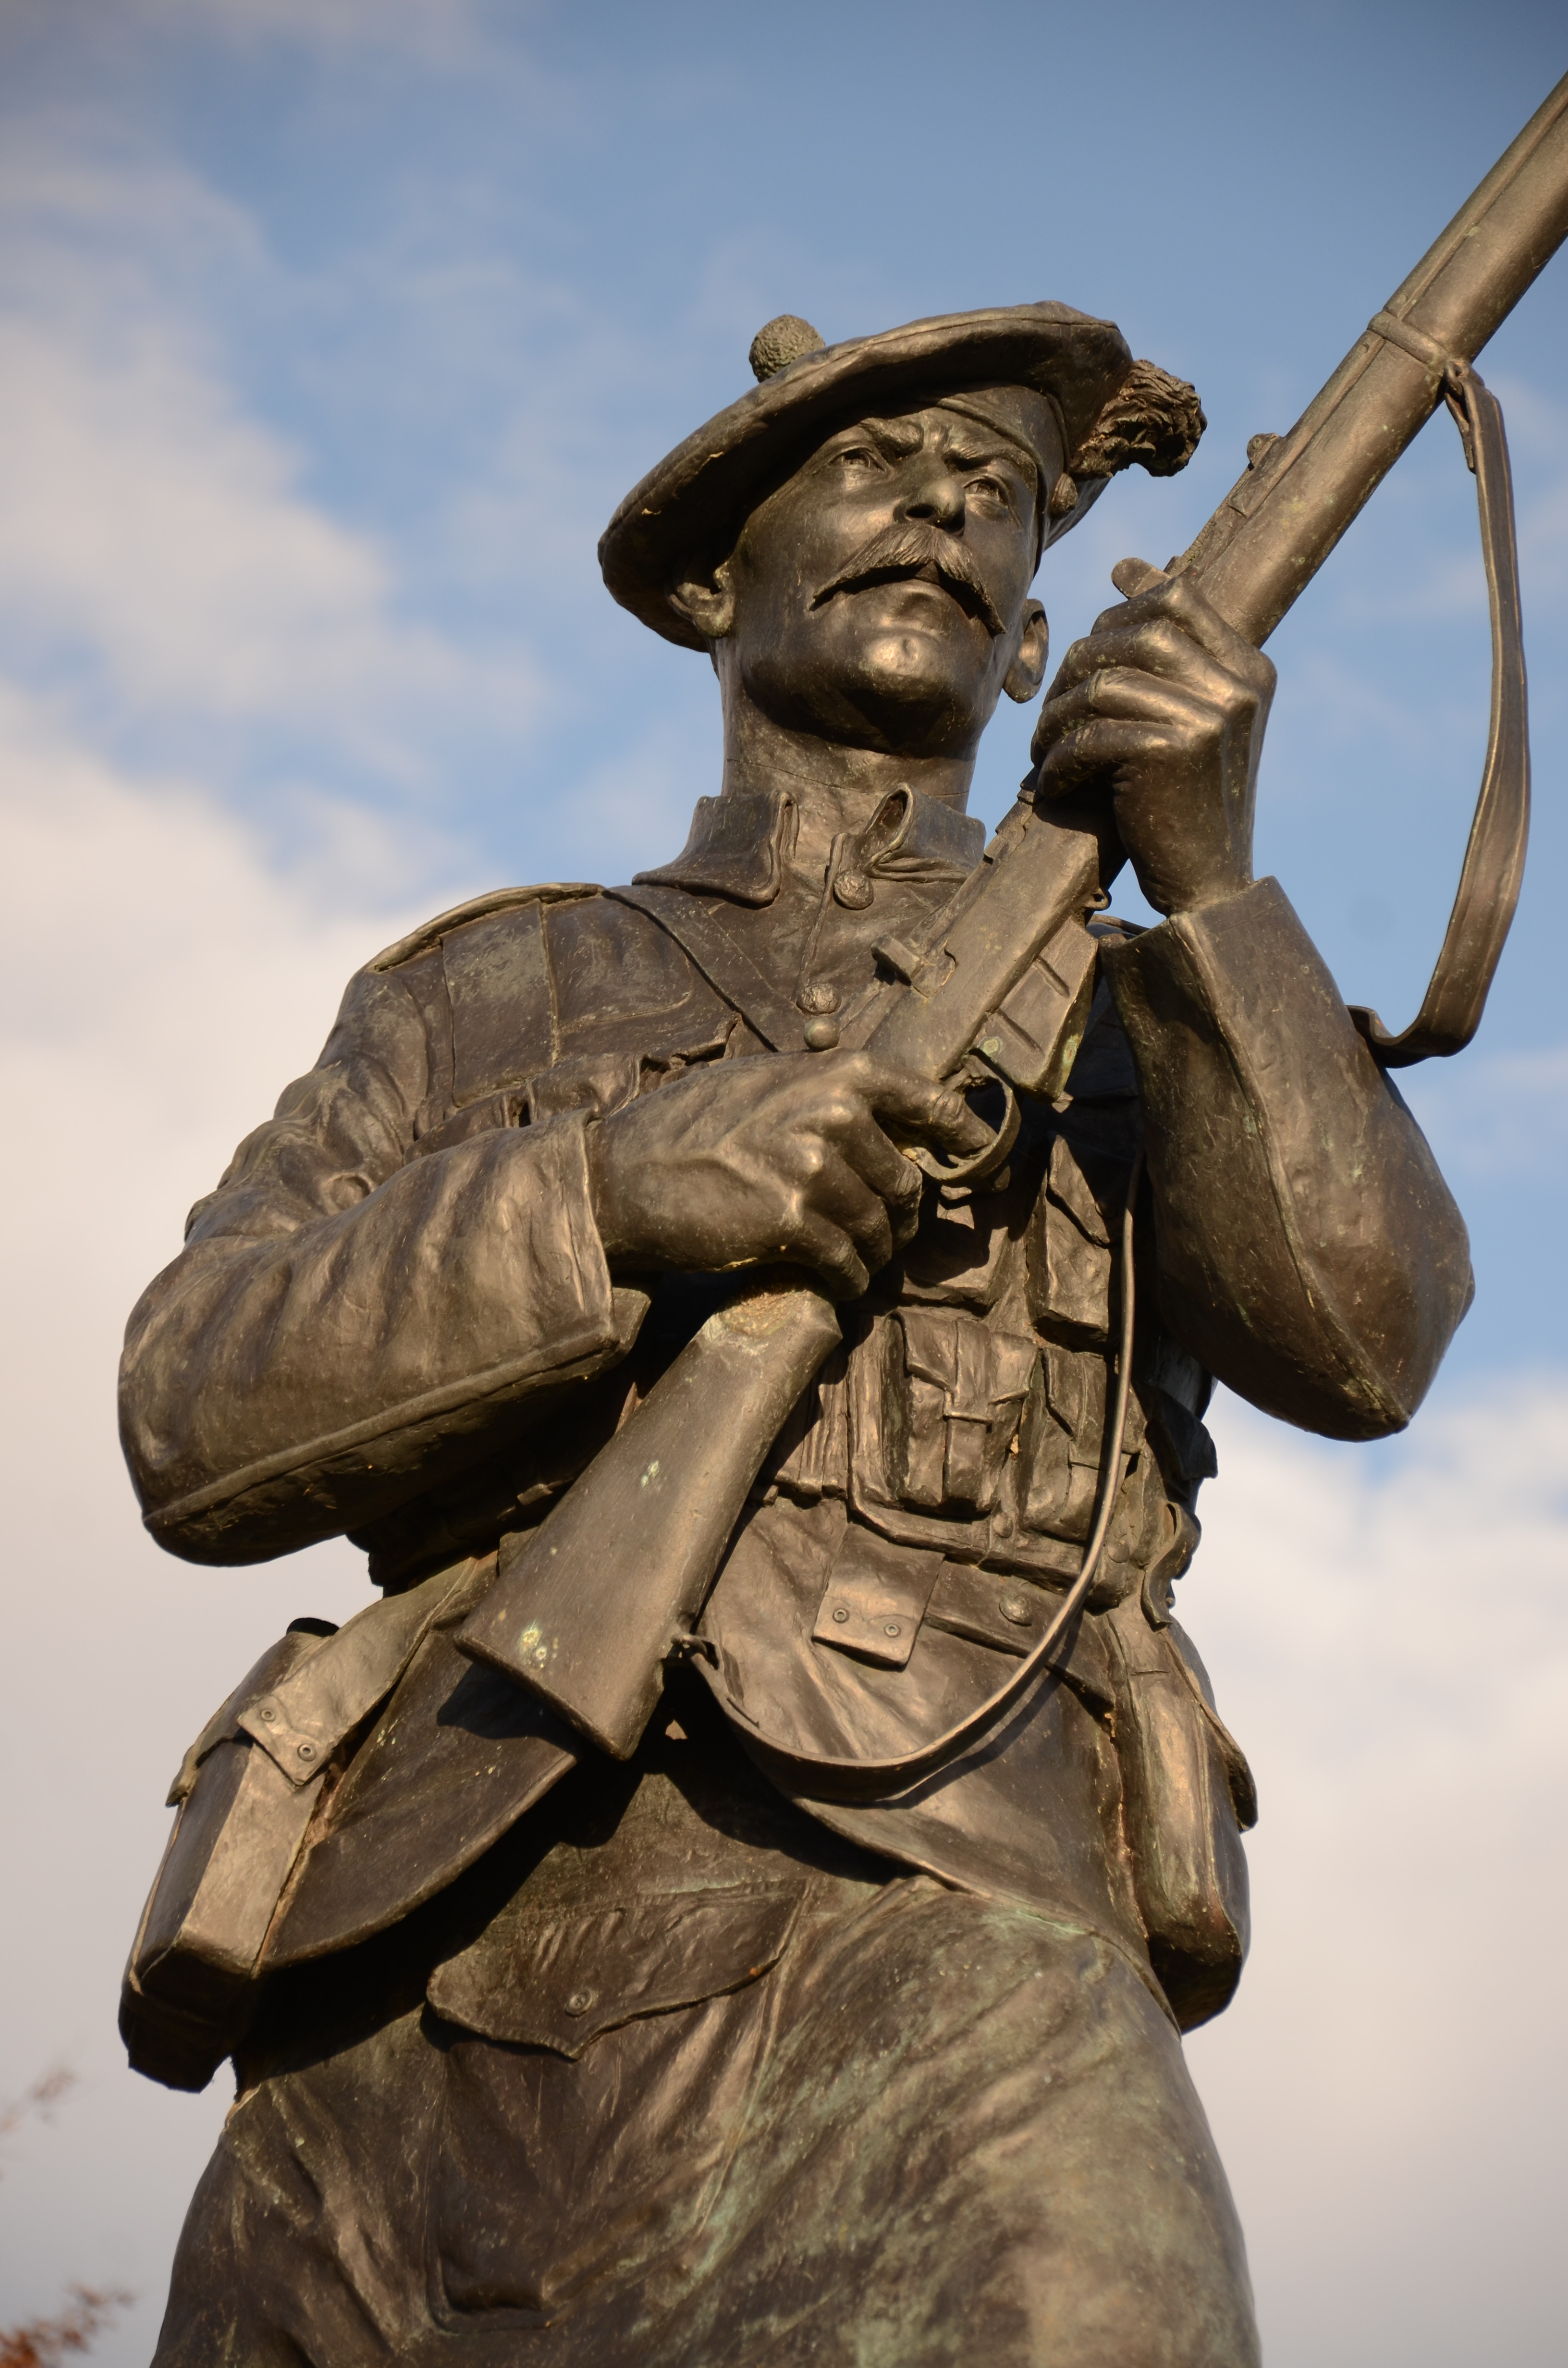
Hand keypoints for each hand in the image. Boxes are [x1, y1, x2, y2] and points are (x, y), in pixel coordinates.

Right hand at [586, 1051, 989, 1298]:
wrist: (626, 1174)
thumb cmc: (692, 1127)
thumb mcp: (765, 1083)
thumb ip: (826, 1092)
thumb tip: (889, 1116)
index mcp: (838, 1073)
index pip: (931, 1103)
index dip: (965, 1137)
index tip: (983, 1160)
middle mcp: (833, 1115)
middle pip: (907, 1183)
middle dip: (900, 1216)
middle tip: (884, 1232)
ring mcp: (813, 1169)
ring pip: (881, 1229)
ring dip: (875, 1254)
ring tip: (857, 1260)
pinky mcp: (792, 1223)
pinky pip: (849, 1263)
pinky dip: (850, 1281)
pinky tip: (838, 1283)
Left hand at [1030, 566, 1274, 916]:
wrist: (1207, 888)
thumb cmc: (1188, 807)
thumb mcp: (1194, 723)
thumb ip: (1171, 657)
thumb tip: (1128, 570)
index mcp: (1250, 673)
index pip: (1181, 600)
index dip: (1135, 593)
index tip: (1111, 581)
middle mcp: (1237, 686)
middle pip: (1133, 634)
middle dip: (1079, 664)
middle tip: (1054, 709)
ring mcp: (1208, 714)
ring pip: (1102, 683)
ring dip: (1058, 719)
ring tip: (1046, 753)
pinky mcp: (1171, 749)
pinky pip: (1089, 734)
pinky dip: (1061, 762)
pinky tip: (1057, 787)